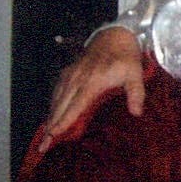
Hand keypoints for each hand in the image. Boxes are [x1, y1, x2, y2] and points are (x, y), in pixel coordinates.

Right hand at [40, 26, 145, 148]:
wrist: (114, 35)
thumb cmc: (125, 57)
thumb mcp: (135, 74)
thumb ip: (136, 94)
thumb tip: (136, 113)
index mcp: (92, 82)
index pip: (74, 106)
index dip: (63, 121)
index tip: (53, 135)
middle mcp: (77, 79)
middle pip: (60, 107)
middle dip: (50, 127)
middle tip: (43, 146)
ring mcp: (71, 75)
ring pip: (55, 100)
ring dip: (49, 118)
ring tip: (44, 136)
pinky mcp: (68, 72)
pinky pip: (57, 91)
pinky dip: (52, 105)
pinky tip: (51, 116)